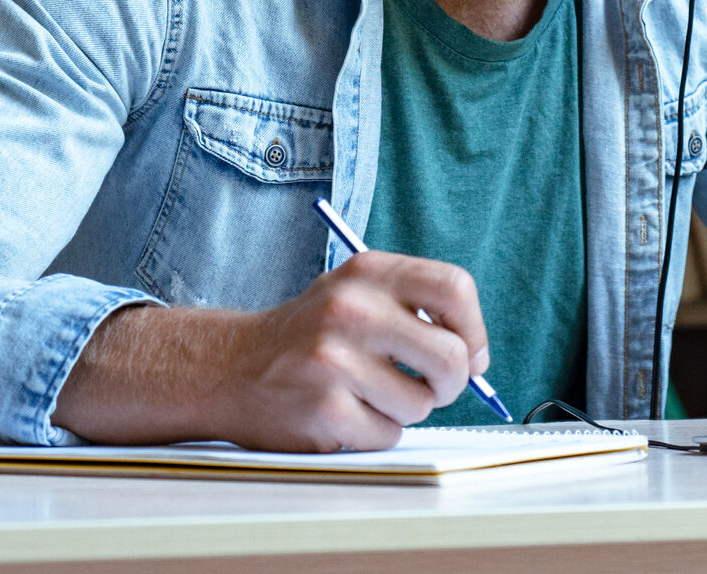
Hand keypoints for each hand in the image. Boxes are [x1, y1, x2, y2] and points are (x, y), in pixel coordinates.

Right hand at [55, 250, 490, 450]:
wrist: (230, 366)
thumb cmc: (312, 333)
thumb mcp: (358, 292)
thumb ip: (415, 307)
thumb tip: (476, 355)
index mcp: (369, 271)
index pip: (454, 289)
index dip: (474, 328)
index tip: (471, 352)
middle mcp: (352, 309)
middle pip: (450, 354)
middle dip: (453, 381)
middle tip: (434, 386)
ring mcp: (334, 361)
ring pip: (421, 402)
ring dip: (407, 408)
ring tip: (371, 394)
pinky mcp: (323, 410)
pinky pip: (386, 434)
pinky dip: (375, 432)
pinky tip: (345, 413)